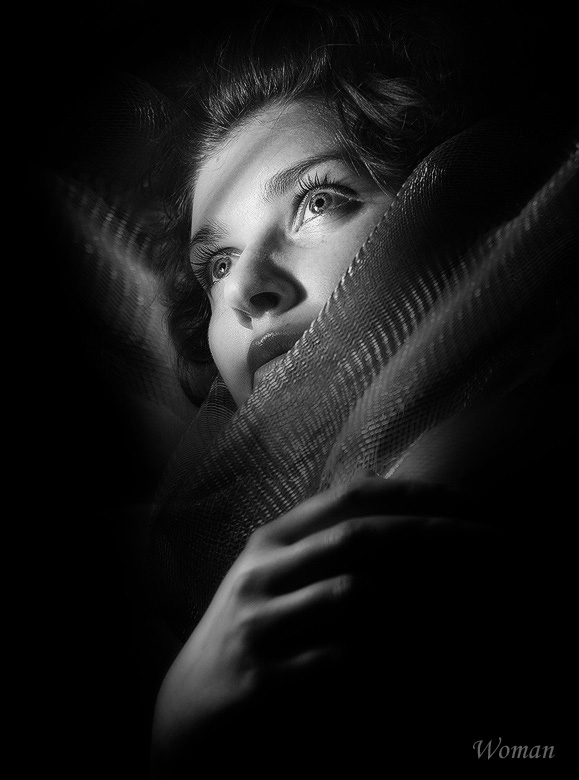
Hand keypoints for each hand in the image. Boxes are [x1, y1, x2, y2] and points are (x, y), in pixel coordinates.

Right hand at [150, 475, 489, 772]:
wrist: (188, 712)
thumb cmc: (249, 637)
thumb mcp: (271, 581)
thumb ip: (320, 548)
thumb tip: (402, 520)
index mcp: (269, 541)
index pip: (348, 497)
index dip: (413, 492)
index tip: (468, 501)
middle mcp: (262, 573)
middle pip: (360, 537)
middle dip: (435, 535)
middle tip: (495, 543)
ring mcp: (260, 626)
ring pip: (356, 594)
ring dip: (427, 598)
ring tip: (482, 601)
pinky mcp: (265, 683)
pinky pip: (345, 664)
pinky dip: (397, 662)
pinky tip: (438, 664)